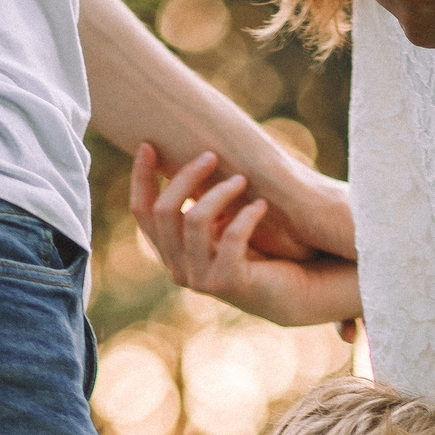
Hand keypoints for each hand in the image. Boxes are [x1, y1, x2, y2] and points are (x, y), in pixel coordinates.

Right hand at [130, 144, 363, 330]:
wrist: (293, 289)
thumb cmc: (258, 248)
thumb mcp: (222, 221)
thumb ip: (199, 200)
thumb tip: (188, 153)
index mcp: (172, 252)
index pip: (142, 212)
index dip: (141, 177)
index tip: (149, 144)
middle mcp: (179, 269)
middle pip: (164, 212)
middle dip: (186, 177)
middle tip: (211, 155)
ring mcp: (200, 280)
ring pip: (195, 221)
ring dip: (219, 192)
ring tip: (242, 179)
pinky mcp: (227, 283)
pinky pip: (231, 239)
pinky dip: (246, 216)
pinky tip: (262, 205)